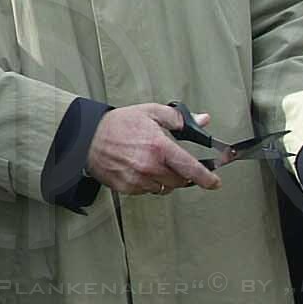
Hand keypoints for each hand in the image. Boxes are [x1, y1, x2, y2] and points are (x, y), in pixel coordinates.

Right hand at [86, 105, 221, 196]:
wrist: (87, 137)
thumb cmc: (118, 124)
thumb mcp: (151, 112)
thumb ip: (179, 118)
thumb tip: (202, 120)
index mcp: (159, 147)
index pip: (191, 168)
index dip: (207, 178)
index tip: (214, 183)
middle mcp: (150, 166)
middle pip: (180, 181)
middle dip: (182, 174)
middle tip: (176, 164)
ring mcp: (138, 179)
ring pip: (164, 188)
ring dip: (166, 180)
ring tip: (154, 165)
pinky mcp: (127, 187)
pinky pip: (147, 191)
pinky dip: (149, 183)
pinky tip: (140, 169)